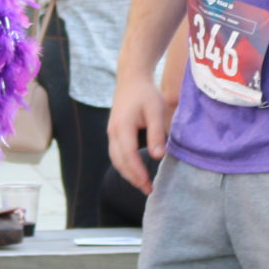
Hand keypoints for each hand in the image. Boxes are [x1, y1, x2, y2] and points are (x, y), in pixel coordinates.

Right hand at [108, 79, 167, 194]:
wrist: (132, 78)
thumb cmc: (146, 93)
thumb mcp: (156, 111)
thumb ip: (156, 134)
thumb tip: (157, 157)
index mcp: (122, 127)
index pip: (128, 156)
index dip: (138, 172)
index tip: (148, 184)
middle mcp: (113, 132)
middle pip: (119, 161)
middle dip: (133, 178)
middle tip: (148, 190)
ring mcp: (111, 132)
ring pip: (116, 159)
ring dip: (128, 173)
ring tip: (143, 184)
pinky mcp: (114, 132)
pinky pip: (116, 153)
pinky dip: (125, 165)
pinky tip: (136, 170)